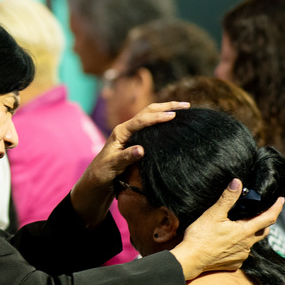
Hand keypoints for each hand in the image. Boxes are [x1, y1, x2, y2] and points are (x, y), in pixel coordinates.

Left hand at [70, 101, 188, 226]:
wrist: (97, 177)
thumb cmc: (103, 172)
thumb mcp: (113, 166)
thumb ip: (126, 157)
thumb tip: (141, 150)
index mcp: (121, 132)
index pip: (141, 121)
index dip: (157, 117)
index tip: (173, 116)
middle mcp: (126, 128)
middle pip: (148, 111)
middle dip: (167, 106)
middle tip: (186, 106)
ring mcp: (132, 132)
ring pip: (151, 115)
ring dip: (167, 110)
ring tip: (185, 109)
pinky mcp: (136, 138)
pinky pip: (152, 125)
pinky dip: (163, 120)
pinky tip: (175, 122)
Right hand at [170, 182, 283, 279]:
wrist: (191, 259)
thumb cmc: (201, 236)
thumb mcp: (214, 214)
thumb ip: (228, 198)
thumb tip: (237, 182)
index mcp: (245, 231)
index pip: (268, 218)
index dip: (276, 208)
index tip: (281, 200)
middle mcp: (247, 246)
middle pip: (263, 231)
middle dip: (265, 221)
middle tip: (262, 213)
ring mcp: (241, 256)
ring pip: (251, 243)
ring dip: (250, 234)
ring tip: (241, 227)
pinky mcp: (233, 264)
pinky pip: (241, 253)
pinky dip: (239, 246)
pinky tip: (229, 242)